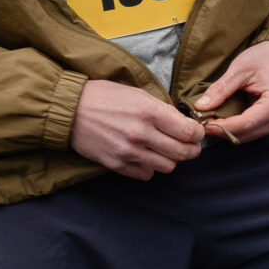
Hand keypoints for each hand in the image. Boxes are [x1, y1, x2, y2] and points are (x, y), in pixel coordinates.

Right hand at [71, 80, 205, 178]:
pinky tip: (145, 157)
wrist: (70, 110)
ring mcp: (128, 152)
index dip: (198, 134)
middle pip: (182, 152)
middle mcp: (141, 134)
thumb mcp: (138, 94)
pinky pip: (146, 174)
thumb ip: (163, 110)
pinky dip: (150, 168)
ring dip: (170, 159)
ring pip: (167, 166)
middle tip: (189, 145)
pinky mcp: (116, 164)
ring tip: (165, 150)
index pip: (189, 132)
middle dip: (191, 149)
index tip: (196, 133)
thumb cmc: (105, 97)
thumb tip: (184, 124)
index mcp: (149, 111)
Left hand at [192, 40, 268, 141]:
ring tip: (209, 117)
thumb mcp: (240, 69)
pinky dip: (233, 127)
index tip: (200, 123)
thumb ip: (220, 89)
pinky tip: (222, 118)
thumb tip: (201, 107)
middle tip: (200, 119)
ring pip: (245, 137)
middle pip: (244, 134)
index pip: (244, 124)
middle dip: (220, 129)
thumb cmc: (266, 59)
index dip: (220, 126)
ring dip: (225, 130)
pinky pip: (249, 132)